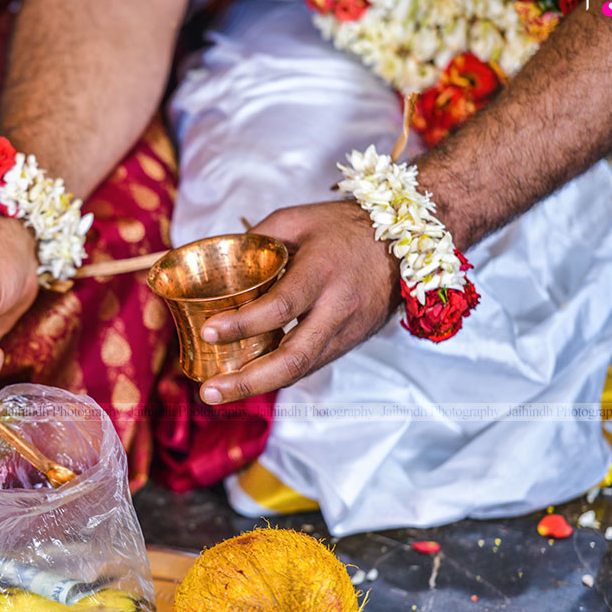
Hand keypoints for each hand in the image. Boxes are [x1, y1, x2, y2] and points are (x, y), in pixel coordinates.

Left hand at [199, 200, 399, 404]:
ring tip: (219, 392)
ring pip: (301, 370)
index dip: (244, 323)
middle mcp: (338, 308)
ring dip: (257, 385)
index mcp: (322, 271)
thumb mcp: (295, 220)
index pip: (282, 306)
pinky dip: (276, 376)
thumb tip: (214, 265)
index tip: (209, 332)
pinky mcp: (347, 344)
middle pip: (294, 358)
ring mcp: (345, 332)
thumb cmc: (342, 228)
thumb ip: (255, 242)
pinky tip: (247, 379)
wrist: (403, 244)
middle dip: (248, 381)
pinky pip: (308, 366)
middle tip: (210, 391)